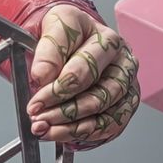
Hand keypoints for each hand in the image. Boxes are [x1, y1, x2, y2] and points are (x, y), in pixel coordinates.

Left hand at [24, 4, 139, 149]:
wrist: (71, 39)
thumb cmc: (66, 33)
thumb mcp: (52, 27)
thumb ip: (48, 50)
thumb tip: (43, 75)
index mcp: (107, 40)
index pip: (87, 67)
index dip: (58, 88)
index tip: (36, 102)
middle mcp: (123, 63)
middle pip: (99, 95)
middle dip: (64, 111)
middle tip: (38, 118)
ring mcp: (126, 86)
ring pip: (105, 114)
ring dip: (72, 127)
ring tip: (46, 130)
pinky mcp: (125, 105)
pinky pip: (110, 126)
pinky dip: (84, 134)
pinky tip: (61, 134)